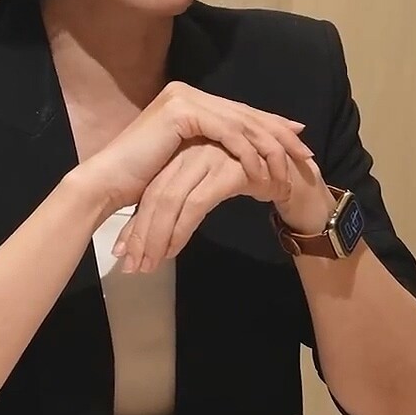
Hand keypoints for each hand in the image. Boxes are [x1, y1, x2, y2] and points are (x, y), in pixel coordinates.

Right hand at [76, 82, 313, 215]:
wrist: (107, 184)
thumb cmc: (141, 180)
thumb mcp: (188, 162)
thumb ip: (213, 150)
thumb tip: (243, 153)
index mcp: (189, 100)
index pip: (240, 113)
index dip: (273, 127)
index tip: (301, 143)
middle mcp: (188, 92)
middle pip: (246, 114)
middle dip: (281, 137)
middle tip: (308, 155)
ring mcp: (184, 98)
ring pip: (242, 123)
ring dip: (270, 148)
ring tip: (291, 169)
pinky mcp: (182, 112)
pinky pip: (228, 132)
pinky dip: (249, 152)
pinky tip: (263, 171)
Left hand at [115, 143, 333, 273]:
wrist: (294, 175)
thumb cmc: (248, 180)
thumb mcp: (207, 185)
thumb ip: (179, 200)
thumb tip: (145, 236)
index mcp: (181, 149)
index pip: (150, 188)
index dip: (135, 221)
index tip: (122, 252)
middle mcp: (190, 148)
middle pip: (154, 194)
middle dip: (140, 233)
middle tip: (130, 265)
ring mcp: (208, 155)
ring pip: (169, 200)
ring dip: (155, 237)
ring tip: (147, 266)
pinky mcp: (226, 168)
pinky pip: (195, 204)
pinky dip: (179, 231)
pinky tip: (172, 252)